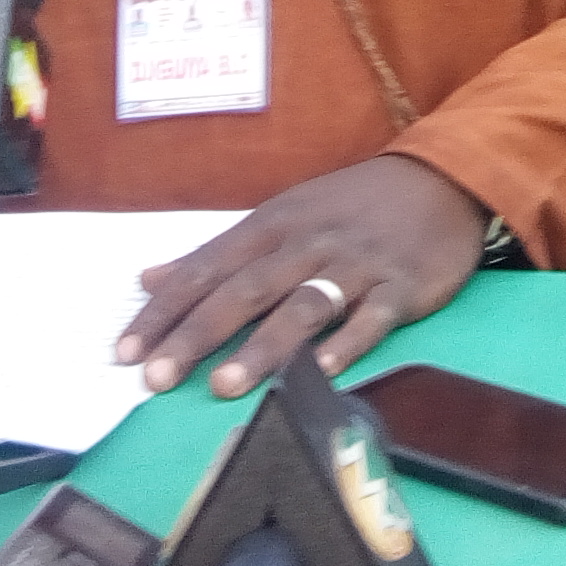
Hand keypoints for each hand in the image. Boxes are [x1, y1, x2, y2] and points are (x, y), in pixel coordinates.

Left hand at [115, 154, 487, 396]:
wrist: (441, 179)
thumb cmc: (351, 206)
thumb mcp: (281, 216)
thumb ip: (217, 254)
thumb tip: (149, 278)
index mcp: (273, 225)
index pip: (207, 268)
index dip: (164, 310)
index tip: (124, 351)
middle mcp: (308, 242)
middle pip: (245, 290)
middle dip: (198, 334)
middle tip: (157, 378)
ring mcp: (356, 264)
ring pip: (303, 306)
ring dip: (263, 346)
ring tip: (226, 386)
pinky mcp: (402, 285)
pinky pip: (371, 317)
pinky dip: (345, 343)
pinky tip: (320, 371)